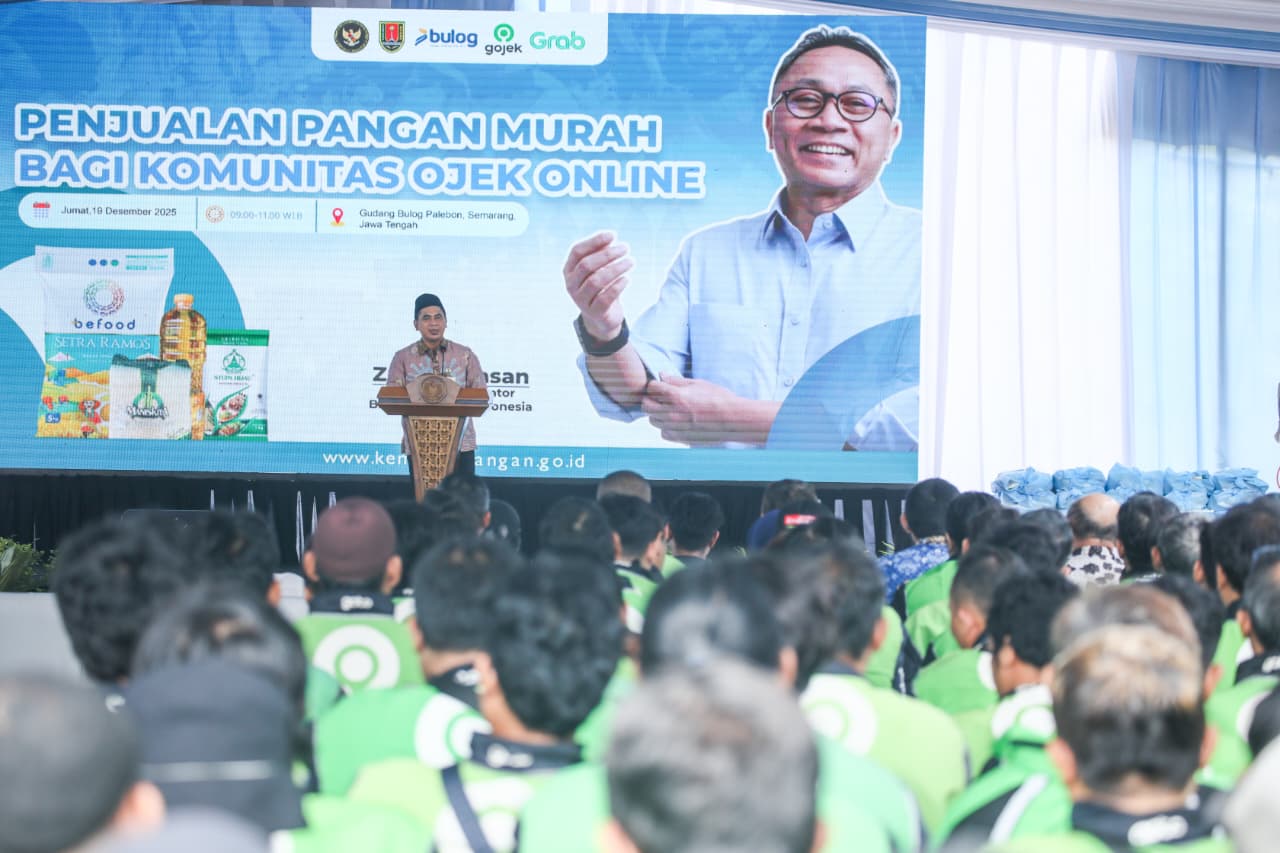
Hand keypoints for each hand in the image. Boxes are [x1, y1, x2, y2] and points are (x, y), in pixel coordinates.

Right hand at [563, 232, 634, 341]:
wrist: (602, 317)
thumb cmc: (601, 287)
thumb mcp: (599, 269)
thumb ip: (601, 253)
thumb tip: (610, 237)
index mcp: (569, 270)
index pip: (577, 251)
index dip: (594, 241)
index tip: (613, 235)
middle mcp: (571, 285)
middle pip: (586, 265)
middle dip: (608, 254)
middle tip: (626, 248)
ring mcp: (581, 300)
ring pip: (596, 281)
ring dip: (615, 268)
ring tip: (631, 261)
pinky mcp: (595, 312)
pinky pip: (605, 298)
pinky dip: (617, 286)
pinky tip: (627, 278)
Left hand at [641, 374, 763, 445]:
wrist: (732, 419)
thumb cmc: (718, 399)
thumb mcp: (698, 384)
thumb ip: (676, 381)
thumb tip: (662, 375)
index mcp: (676, 396)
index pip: (651, 388)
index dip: (655, 385)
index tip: (660, 386)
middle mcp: (671, 413)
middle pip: (646, 405)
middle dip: (651, 399)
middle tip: (660, 398)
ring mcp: (675, 427)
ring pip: (653, 420)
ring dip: (657, 414)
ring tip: (671, 410)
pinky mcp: (680, 438)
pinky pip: (664, 433)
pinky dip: (666, 428)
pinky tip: (676, 422)